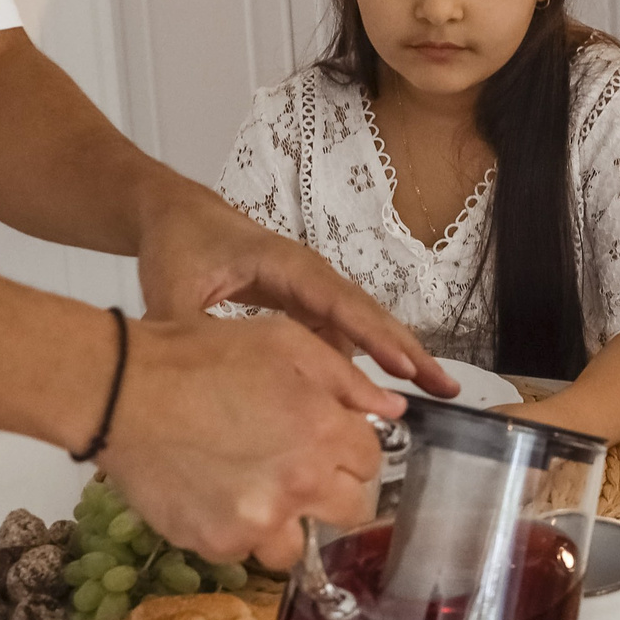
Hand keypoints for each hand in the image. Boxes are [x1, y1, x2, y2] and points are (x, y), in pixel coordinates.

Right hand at [94, 311, 401, 569]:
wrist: (123, 392)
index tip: (325, 438)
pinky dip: (235, 530)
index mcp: (325, 432)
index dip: (349, 446)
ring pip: (298, 544)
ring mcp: (259, 521)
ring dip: (286, 522)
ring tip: (252, 489)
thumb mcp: (284, 342)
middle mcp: (301, 484)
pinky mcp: (217, 543)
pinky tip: (212, 494)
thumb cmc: (202, 355)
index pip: (371, 460)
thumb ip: (347, 379)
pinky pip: (243, 550)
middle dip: (331, 488)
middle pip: (350, 509)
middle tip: (294, 466)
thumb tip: (394, 406)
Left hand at [132, 184, 457, 398]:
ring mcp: (312, 292)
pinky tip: (372, 401)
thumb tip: (206, 388)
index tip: (404, 366)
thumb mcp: (173, 293)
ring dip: (395, 358)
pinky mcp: (306, 306)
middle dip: (409, 350)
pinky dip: (362, 363)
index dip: (372, 335)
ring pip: (362, 328)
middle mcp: (310, 277)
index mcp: (286, 266)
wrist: (178, 218)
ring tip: (430, 396)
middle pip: (369, 314)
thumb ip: (191, 336)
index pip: (339, 302)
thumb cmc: (180, 247)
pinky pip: (341, 337)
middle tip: (447, 387)